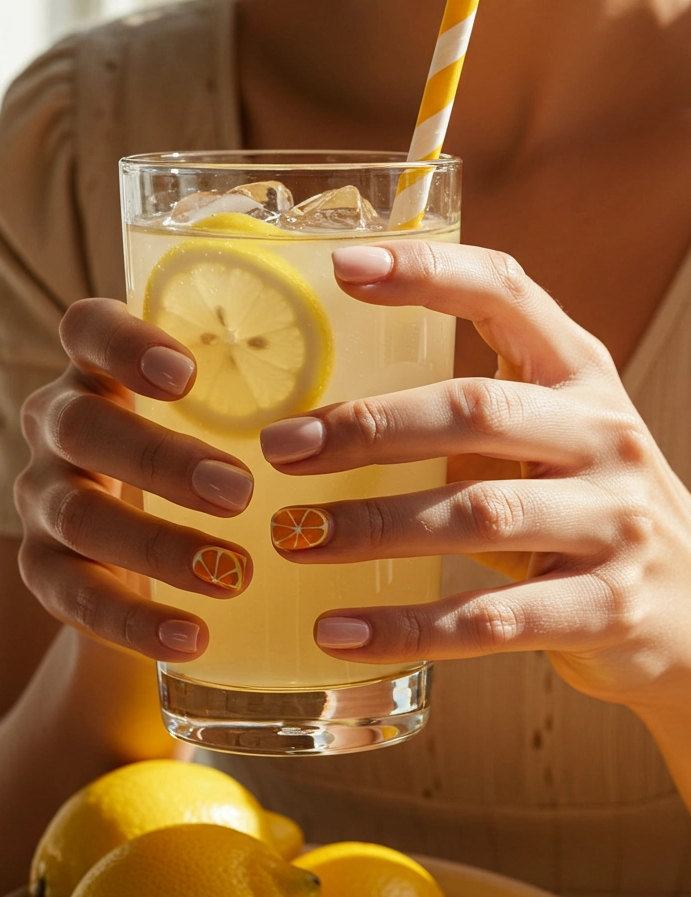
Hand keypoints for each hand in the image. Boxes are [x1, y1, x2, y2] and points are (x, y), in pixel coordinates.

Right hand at [16, 299, 253, 659]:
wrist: (148, 558)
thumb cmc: (214, 453)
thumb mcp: (234, 410)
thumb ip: (278, 378)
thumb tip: (389, 327)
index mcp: (102, 367)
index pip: (88, 329)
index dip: (126, 344)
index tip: (188, 373)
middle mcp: (58, 422)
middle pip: (80, 425)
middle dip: (159, 459)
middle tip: (239, 490)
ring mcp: (42, 496)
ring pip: (78, 514)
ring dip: (156, 545)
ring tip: (233, 573)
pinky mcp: (43, 568)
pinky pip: (72, 595)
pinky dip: (133, 621)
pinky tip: (193, 637)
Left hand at [261, 241, 690, 712]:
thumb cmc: (587, 506)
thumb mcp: (552, 435)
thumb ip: (469, 412)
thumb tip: (315, 412)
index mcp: (579, 374)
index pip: (507, 293)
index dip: (428, 272)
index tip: (344, 265)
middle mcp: (603, 434)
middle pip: (476, 412)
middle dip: (370, 427)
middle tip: (282, 447)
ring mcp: (613, 522)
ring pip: (479, 513)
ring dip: (374, 527)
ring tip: (293, 539)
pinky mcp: (605, 607)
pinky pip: (491, 619)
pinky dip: (407, 627)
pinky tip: (339, 630)